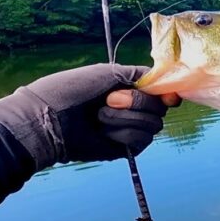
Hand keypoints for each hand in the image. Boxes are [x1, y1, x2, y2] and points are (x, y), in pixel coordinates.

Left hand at [0, 64, 179, 169]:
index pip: (161, 90)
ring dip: (126, 118)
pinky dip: (123, 134)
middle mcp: (133, 107)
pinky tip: (104, 132)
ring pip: (153, 125)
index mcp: (130, 87)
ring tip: (99, 117)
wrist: (50, 120)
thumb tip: (169, 87)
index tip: (167, 96)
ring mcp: (130, 128)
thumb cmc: (72, 91)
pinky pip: (141, 140)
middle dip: (137, 102)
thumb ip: (140, 75)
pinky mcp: (126, 148)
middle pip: (160, 107)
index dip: (167, 93)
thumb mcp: (108, 72)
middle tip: (109, 100)